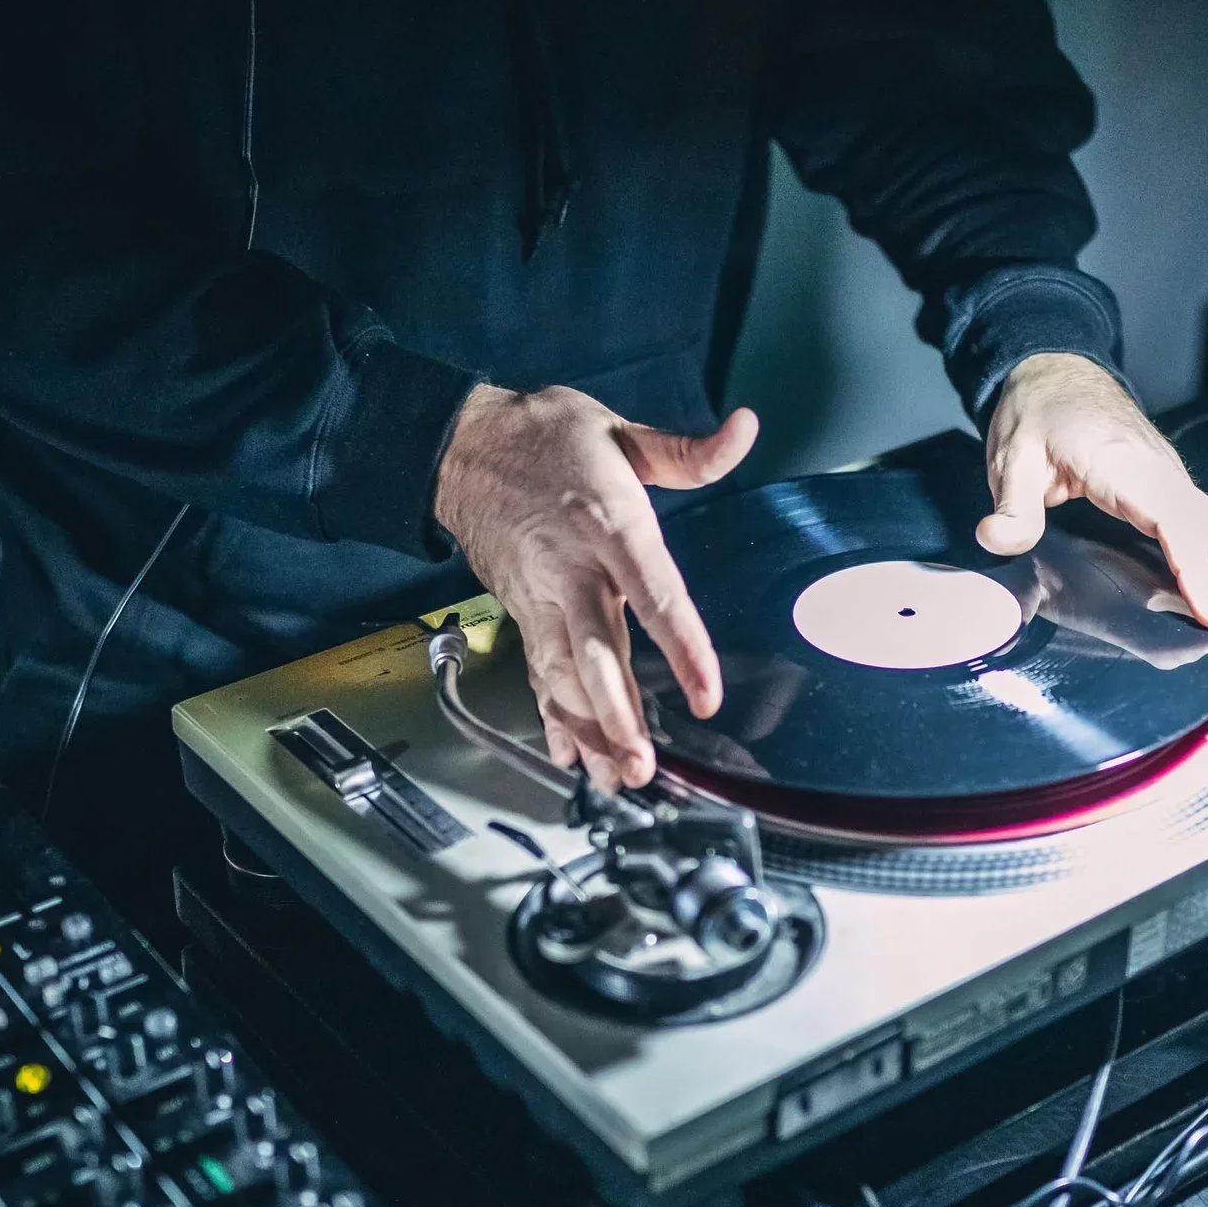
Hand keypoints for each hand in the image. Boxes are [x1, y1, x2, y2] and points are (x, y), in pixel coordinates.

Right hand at [435, 384, 758, 790]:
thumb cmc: (546, 436)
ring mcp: (540, 597)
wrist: (460, 445)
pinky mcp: (521, 612)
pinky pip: (538, 672)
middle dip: (617, 715)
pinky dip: (552, 715)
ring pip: (563, 674)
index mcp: (607, 523)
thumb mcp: (621, 431)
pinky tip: (568, 754)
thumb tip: (747, 429)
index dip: (681, 647)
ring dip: (587, 729)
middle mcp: (570, 570)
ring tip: (613, 777)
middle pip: (596, 652)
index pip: (652, 593)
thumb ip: (690, 451)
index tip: (705, 695)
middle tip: (640, 766)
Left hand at [980, 353, 1207, 654]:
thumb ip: (1012, 505)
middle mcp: (1162, 474)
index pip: (1174, 520)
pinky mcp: (1171, 492)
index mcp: (1126, 465)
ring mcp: (1172, 483)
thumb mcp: (1012, 456)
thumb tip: (998, 539)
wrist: (1056, 372)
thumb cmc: (1040, 412)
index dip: (1195, 568)